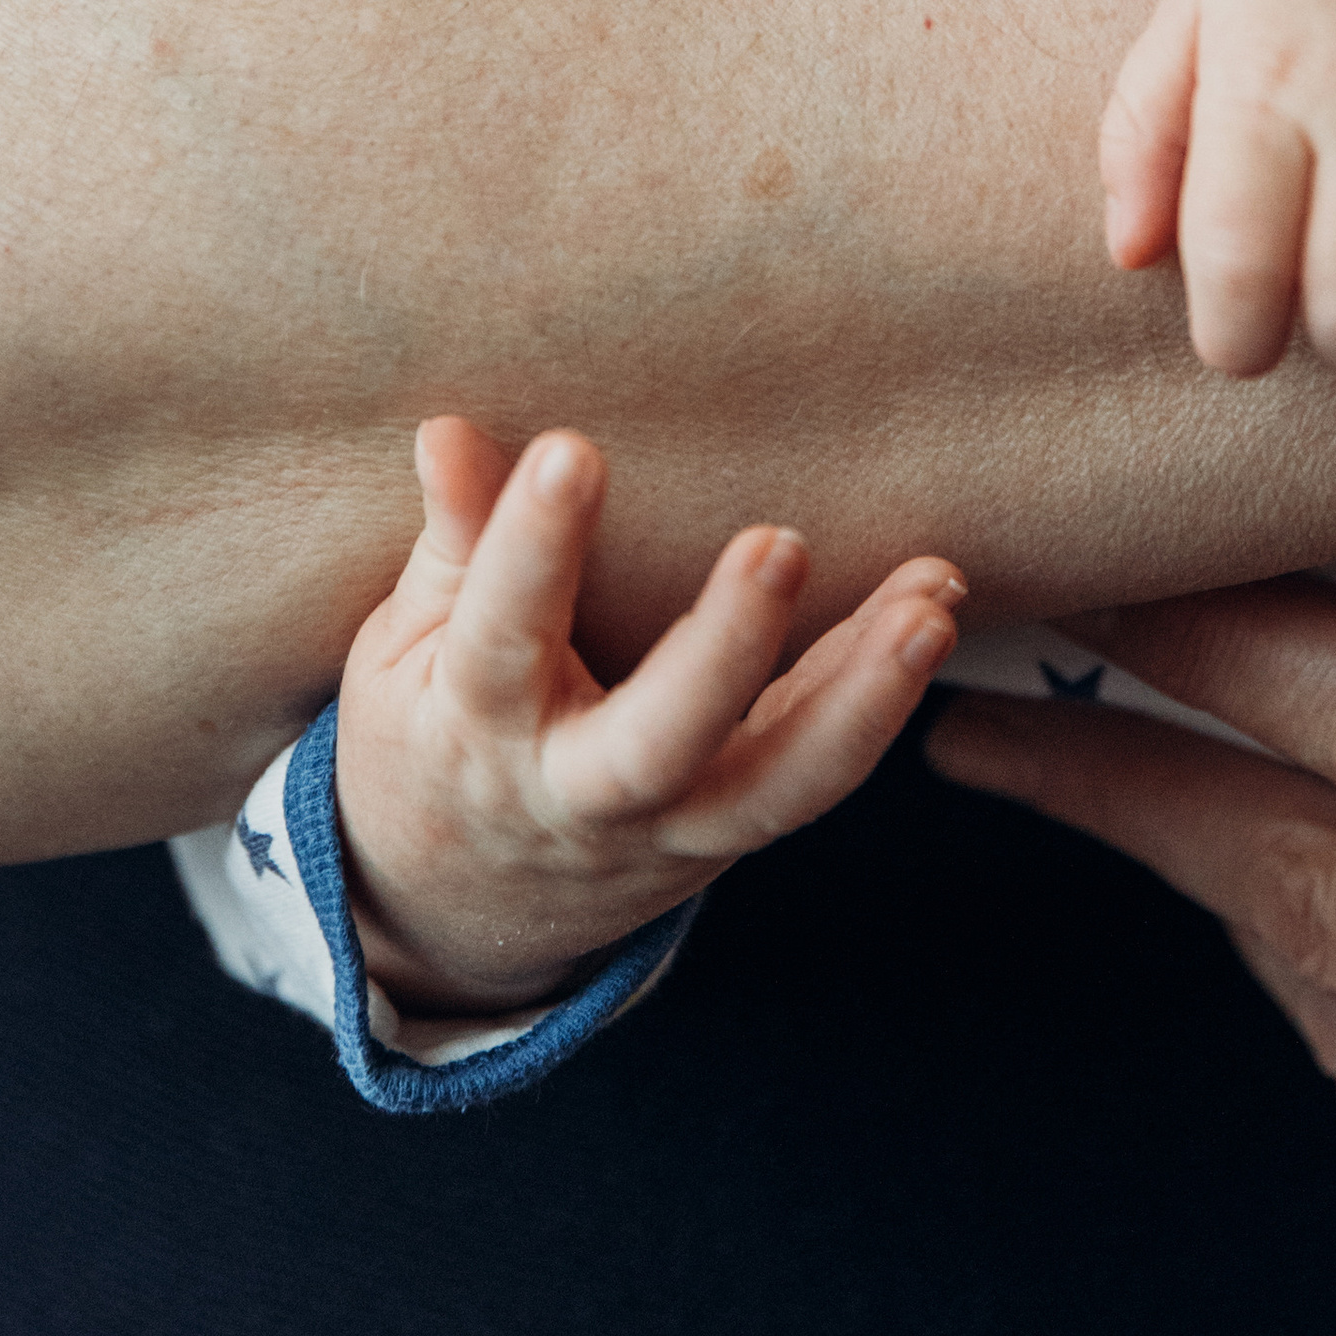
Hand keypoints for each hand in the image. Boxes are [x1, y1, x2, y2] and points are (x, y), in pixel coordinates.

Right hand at [337, 413, 963, 1015]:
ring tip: (929, 607)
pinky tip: (932, 605)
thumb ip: (450, 545)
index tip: (574, 452)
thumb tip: (447, 430)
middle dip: (724, 650)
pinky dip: (877, 694)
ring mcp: (670, 827)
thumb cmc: (431, 735)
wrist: (458, 905)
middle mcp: (580, 794)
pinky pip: (817, 772)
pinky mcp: (733, 832)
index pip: (500, 639)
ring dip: (863, 700)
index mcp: (476, 732)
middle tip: (779, 544)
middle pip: (658, 745)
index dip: (532, 548)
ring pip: (777, 789)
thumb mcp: (403, 650)